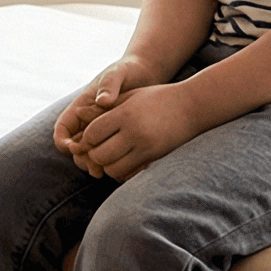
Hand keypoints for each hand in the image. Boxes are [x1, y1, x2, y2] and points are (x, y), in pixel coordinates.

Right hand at [52, 53, 161, 163]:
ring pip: (91, 155)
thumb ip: (109, 85)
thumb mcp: (117, 73)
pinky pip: (111, 154)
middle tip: (96, 168)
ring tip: (109, 171)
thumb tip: (102, 102)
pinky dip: (115, 162)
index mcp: (80, 108)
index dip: (64, 142)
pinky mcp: (118, 137)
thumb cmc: (128, 70)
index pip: (62, 130)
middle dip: (82, 160)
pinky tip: (126, 166)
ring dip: (97, 165)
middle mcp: (89, 123)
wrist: (148, 74)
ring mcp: (103, 131)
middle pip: (74, 149)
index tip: (76, 147)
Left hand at [70, 79, 213, 179]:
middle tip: (99, 147)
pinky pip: (128, 174)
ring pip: (112, 169)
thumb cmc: (157, 98)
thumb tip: (78, 113)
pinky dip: (121, 171)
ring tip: (111, 155)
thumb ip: (104, 107)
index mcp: (124, 113)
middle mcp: (134, 132)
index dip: (87, 137)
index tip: (92, 135)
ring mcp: (145, 148)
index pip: (92, 133)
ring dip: (107, 165)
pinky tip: (124, 160)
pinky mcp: (154, 158)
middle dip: (94, 154)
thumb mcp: (129, 97)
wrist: (192, 106)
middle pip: (99, 155)